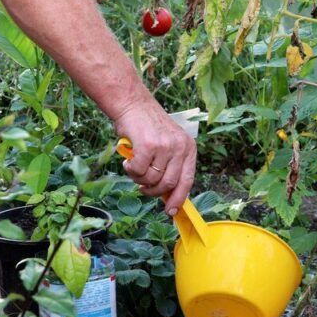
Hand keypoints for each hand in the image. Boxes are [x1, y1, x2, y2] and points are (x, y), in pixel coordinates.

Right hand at [114, 100, 196, 214]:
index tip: (171, 211)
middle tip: (143, 187)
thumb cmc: (147, 127)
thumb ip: (170, 166)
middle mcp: (180, 147)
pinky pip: (139, 171)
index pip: (188, 180)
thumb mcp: (168, 144)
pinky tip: (128, 161)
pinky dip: (131, 170)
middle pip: (169, 183)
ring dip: (139, 179)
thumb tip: (167, 195)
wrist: (132, 104)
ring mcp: (165, 146)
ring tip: (134, 167)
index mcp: (188, 148)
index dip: (178, 198)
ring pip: (152, 179)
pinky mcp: (149, 145)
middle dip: (153, 191)